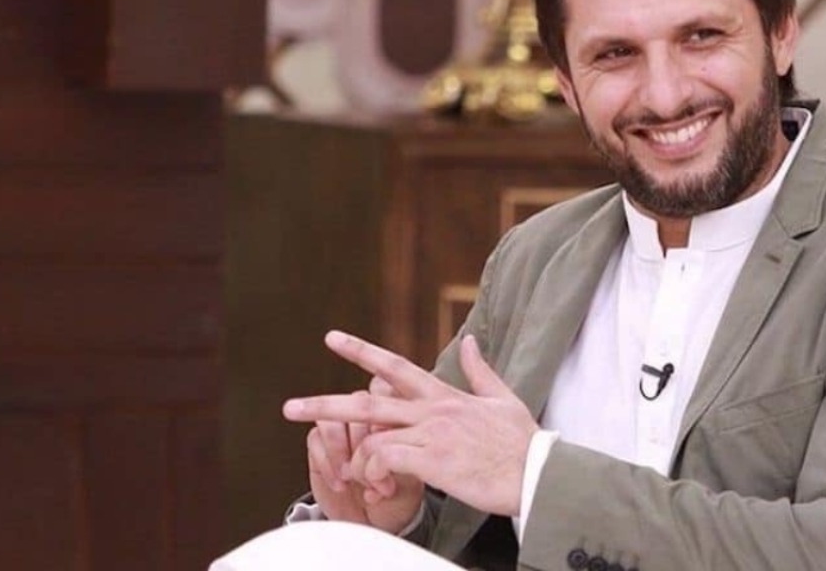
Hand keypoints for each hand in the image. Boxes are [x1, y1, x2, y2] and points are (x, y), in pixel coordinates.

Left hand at [284, 331, 537, 516]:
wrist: (536, 472)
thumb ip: (480, 369)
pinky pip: (385, 461)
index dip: (361, 350)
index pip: (395, 366)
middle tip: (289, 407)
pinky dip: (373, 473)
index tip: (332, 338)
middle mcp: (432, 410)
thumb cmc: (522, 442)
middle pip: (367, 401)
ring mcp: (431, 434)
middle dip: (324, 403)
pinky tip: (378, 486)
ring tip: (352, 478)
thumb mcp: (503, 398)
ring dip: (355, 460)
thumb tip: (469, 339)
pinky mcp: (432, 460)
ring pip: (372, 438)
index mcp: (445, 395)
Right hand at [297, 370, 423, 531]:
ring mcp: (344, 429)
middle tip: (362, 450)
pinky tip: (340, 483)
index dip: (385, 405)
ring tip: (351, 476)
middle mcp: (369, 417)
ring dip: (341, 448)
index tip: (386, 432)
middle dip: (355, 419)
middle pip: (359, 400)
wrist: (378, 522)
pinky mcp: (321, 444)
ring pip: (334, 417)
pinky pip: (316, 438)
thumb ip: (405, 454)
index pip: (389, 390)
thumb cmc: (402, 497)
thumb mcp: (414, 476)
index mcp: (399, 415)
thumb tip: (390, 446)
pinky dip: (327, 461)